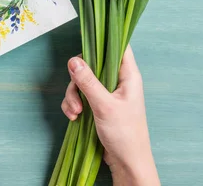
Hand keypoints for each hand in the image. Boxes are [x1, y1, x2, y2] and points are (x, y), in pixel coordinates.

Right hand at [61, 47, 159, 185]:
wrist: (127, 163)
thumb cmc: (125, 134)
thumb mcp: (104, 106)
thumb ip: (88, 82)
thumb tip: (73, 60)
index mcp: (128, 75)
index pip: (119, 45)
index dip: (104, 38)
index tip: (86, 38)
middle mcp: (119, 80)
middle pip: (93, 64)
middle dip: (78, 79)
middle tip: (76, 95)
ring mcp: (108, 93)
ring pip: (83, 81)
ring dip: (74, 96)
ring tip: (75, 113)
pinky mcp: (99, 105)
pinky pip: (81, 96)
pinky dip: (74, 105)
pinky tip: (74, 117)